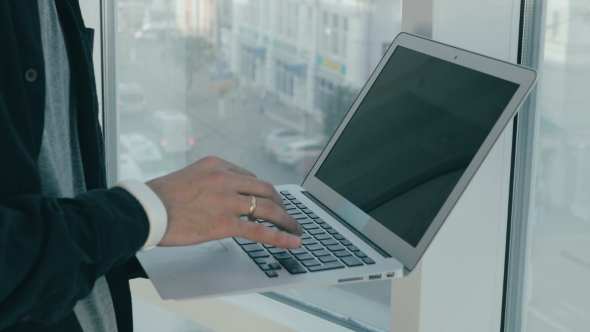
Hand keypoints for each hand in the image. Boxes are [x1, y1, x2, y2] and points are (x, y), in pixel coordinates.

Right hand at [146, 156, 302, 248]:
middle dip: (282, 204)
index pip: (251, 177)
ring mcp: (226, 200)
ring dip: (287, 220)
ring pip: (268, 208)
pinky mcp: (224, 223)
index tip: (271, 200)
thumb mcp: (190, 176)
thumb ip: (212, 181)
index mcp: (217, 164)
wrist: (144, 210)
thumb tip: (227, 195)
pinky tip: (292, 241)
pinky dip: (280, 236)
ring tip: (297, 229)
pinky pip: (260, 230)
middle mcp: (225, 178)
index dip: (264, 191)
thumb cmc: (160, 197)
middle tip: (288, 215)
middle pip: (266, 189)